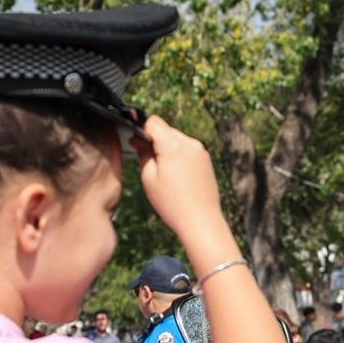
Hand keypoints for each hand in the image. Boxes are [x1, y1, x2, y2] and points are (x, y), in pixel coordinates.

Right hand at [131, 115, 229, 242]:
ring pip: (177, 140)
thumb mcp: (149, 178)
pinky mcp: (206, 160)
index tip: (137, 144)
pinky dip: (179, 157)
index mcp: (174, 146)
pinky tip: (177, 177)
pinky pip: (188, 150)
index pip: (153, 121)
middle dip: (155, 141)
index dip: (142, 130)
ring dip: (168, 149)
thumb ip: (143, 153)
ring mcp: (201, 151)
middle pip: (166, 130)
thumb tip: (140, 139)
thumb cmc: (173, 204)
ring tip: (165, 174)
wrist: (201, 221)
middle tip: (148, 162)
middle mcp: (190, 143)